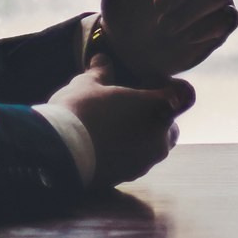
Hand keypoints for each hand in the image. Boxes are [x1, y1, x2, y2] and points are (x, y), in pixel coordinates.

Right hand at [49, 60, 193, 188]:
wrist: (61, 154)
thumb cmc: (80, 111)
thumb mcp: (88, 84)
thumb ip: (100, 72)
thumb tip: (102, 59)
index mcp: (156, 108)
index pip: (177, 94)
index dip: (165, 87)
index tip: (150, 84)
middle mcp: (157, 137)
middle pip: (169, 125)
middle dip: (157, 118)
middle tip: (132, 109)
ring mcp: (145, 162)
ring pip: (154, 147)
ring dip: (142, 138)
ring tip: (116, 128)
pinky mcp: (128, 179)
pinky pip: (137, 162)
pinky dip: (128, 154)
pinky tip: (107, 146)